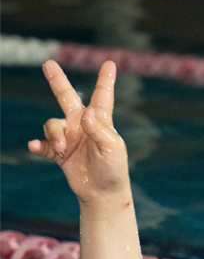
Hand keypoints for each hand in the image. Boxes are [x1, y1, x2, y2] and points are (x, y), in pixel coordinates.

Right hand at [27, 60, 129, 202]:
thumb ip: (99, 129)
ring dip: (53, 134)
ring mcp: (69, 138)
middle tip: (48, 64)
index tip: (110, 64)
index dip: (105, 81)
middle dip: (57, 81)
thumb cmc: (113, 170)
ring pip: (52, 124)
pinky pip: (42, 143)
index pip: (102, 97)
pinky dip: (38, 144)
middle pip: (66, 98)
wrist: (103, 193)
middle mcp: (83, 126)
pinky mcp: (59, 153)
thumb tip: (87, 113)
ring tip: (60, 148)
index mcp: (101, 122)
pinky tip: (35, 147)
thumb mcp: (111, 148)